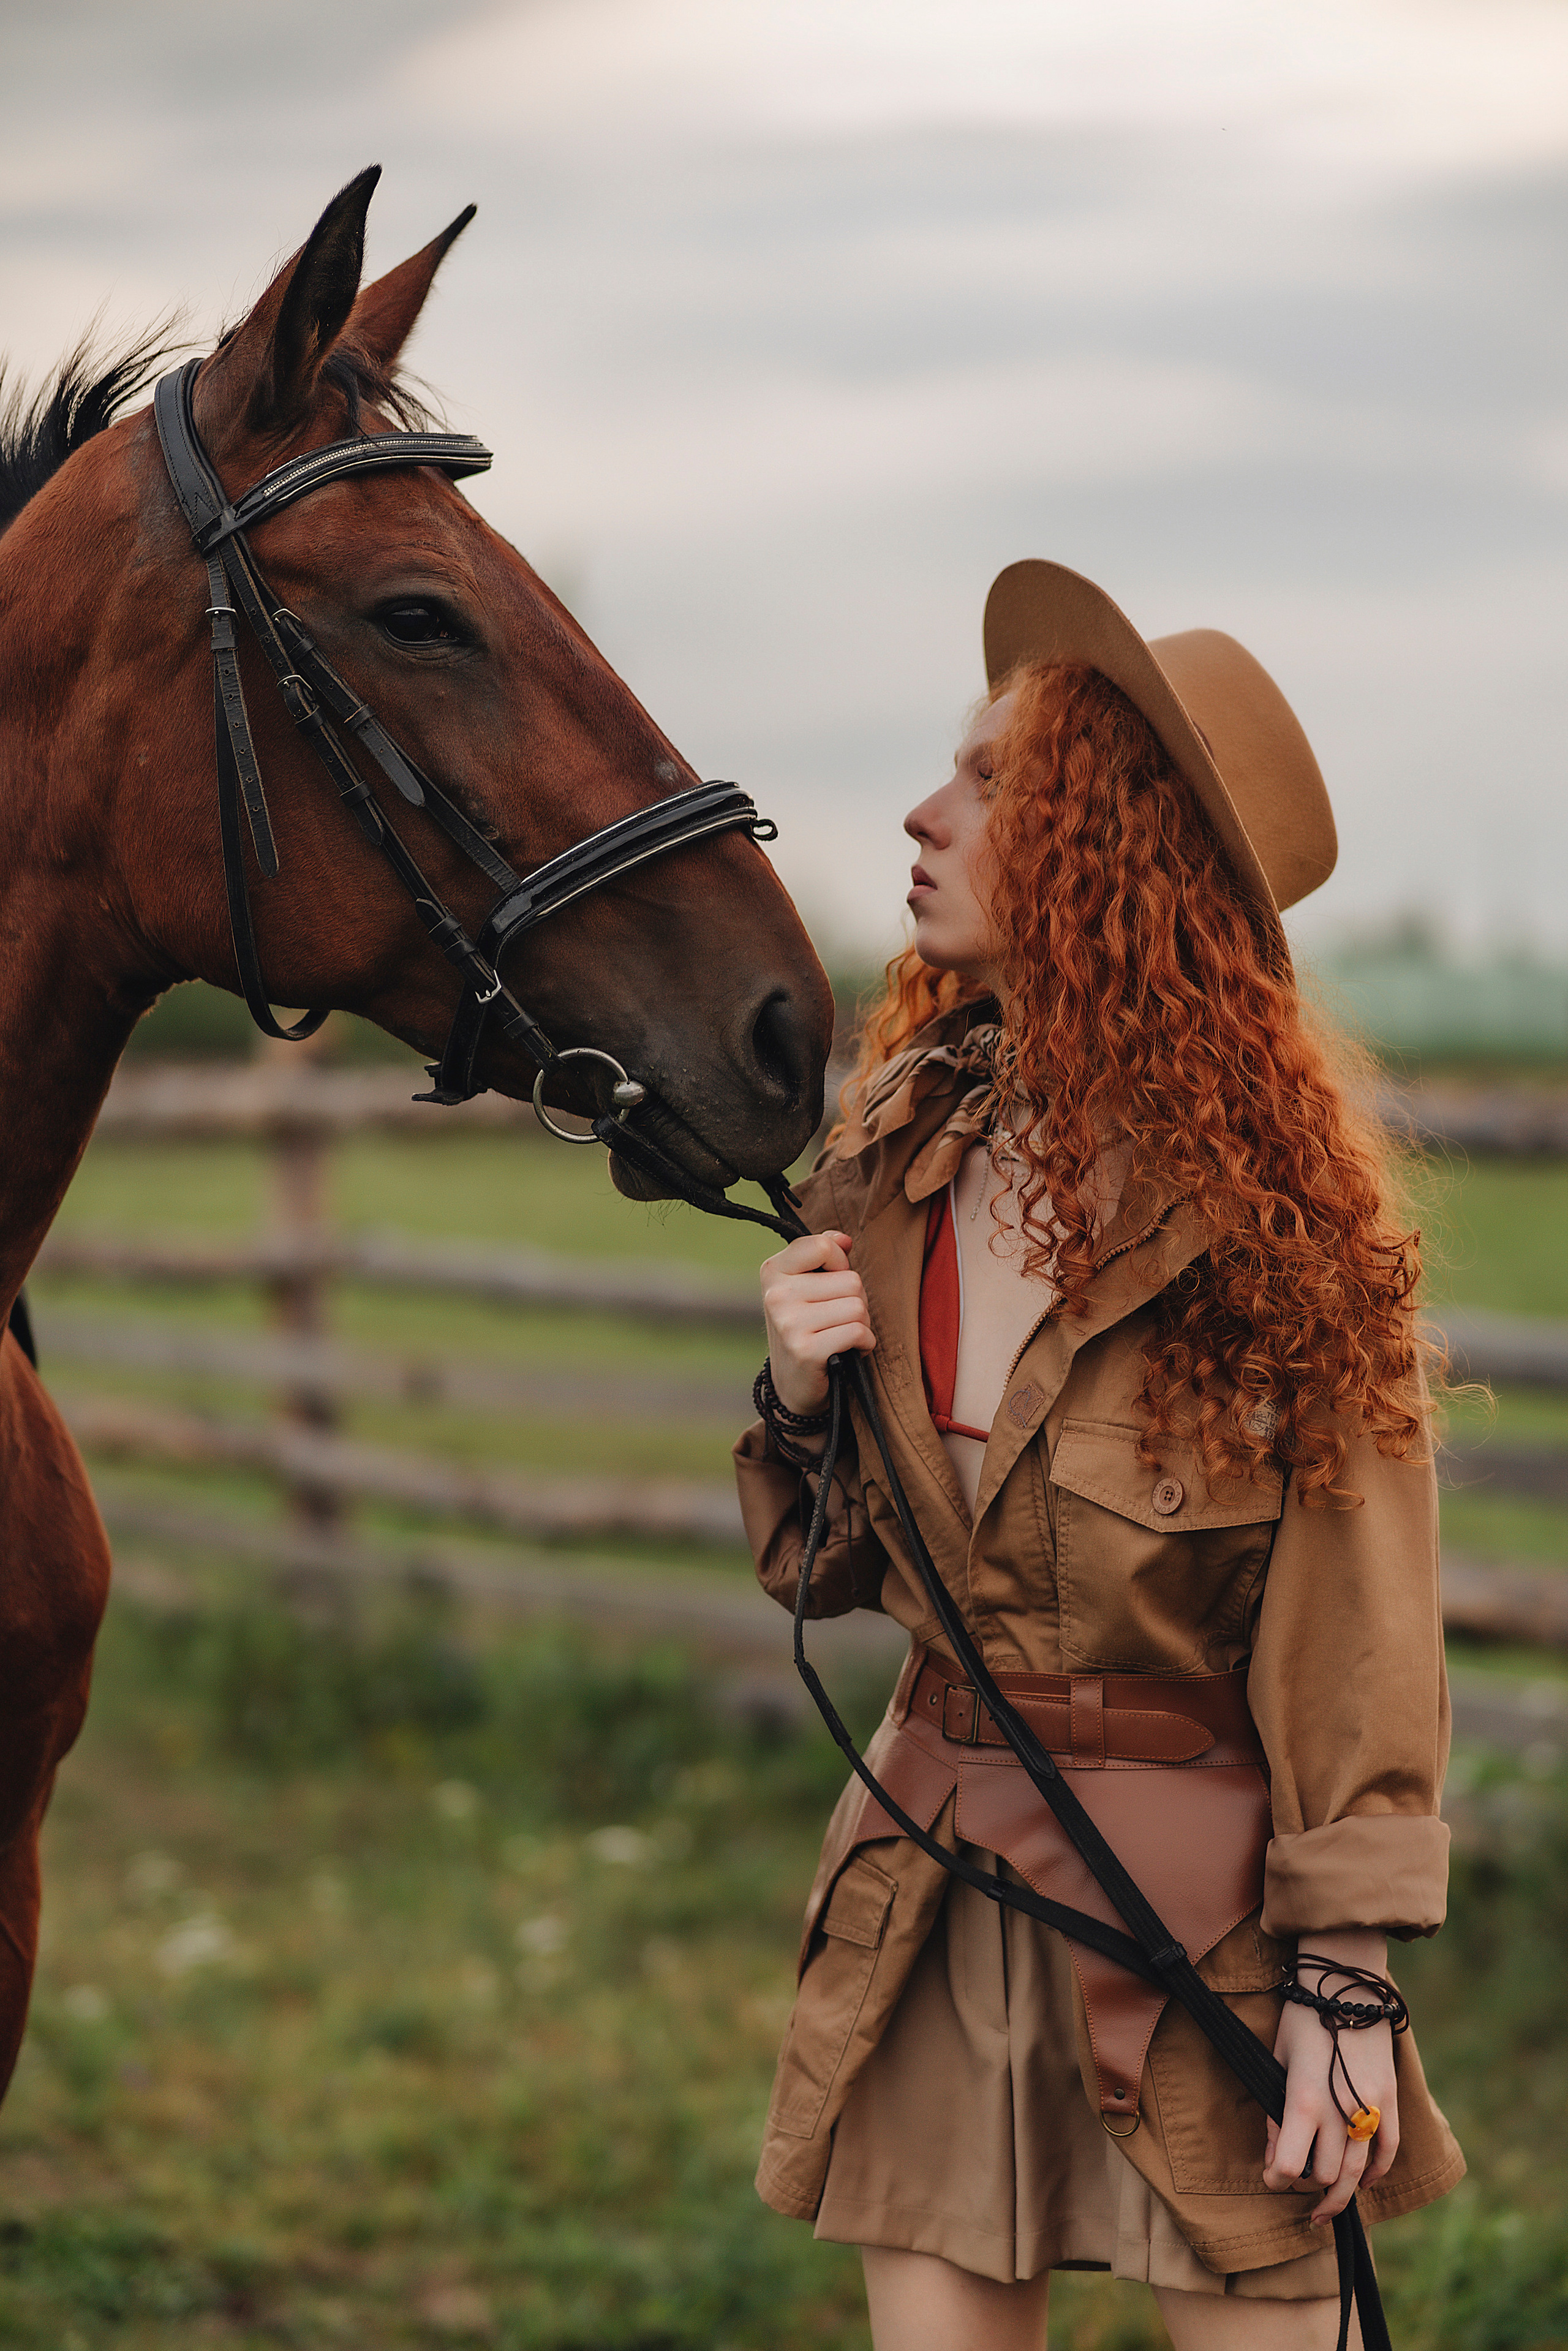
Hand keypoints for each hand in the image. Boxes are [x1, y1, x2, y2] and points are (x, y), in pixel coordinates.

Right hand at [759, 1230, 874, 1415]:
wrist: (792, 1384)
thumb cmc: (806, 1328)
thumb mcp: (806, 1286)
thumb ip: (823, 1255)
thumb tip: (844, 1239)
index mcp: (773, 1271)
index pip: (823, 1246)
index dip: (840, 1263)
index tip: (831, 1282)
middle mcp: (776, 1295)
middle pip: (850, 1280)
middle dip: (856, 1300)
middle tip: (836, 1319)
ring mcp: (789, 1323)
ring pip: (858, 1306)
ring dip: (861, 1324)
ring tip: (840, 1335)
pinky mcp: (806, 1350)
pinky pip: (858, 1332)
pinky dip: (864, 1343)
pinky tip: (848, 1351)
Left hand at [1262, 1930, 1399, 2226]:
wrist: (1345, 1985)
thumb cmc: (1303, 2019)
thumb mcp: (1278, 2061)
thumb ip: (1276, 2113)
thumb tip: (1276, 2157)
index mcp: (1304, 2101)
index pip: (1291, 2166)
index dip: (1277, 2179)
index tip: (1271, 2177)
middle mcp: (1339, 2111)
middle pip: (1327, 2176)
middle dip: (1309, 2188)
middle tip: (1297, 2190)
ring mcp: (1370, 2107)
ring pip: (1358, 2173)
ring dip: (1342, 2195)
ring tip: (1325, 2208)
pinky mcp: (1390, 2099)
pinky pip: (1388, 2150)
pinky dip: (1377, 2172)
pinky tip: (1363, 2182)